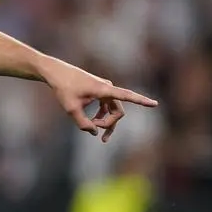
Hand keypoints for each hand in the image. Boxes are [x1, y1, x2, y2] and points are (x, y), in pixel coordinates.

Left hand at [41, 60, 158, 142]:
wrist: (56, 73)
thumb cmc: (63, 88)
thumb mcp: (70, 109)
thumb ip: (83, 123)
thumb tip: (94, 132)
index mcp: (104, 90)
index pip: (127, 96)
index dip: (141, 101)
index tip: (155, 104)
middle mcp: (108, 87)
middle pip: (118, 112)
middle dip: (111, 125)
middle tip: (101, 138)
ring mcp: (105, 88)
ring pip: (113, 110)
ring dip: (107, 122)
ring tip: (100, 136)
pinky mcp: (100, 90)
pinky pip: (107, 106)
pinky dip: (102, 115)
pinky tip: (93, 123)